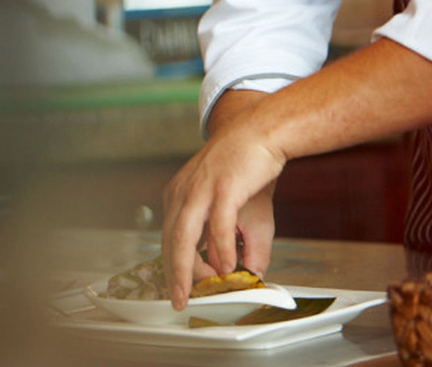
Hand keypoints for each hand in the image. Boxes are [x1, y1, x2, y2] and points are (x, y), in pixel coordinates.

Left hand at [161, 112, 284, 309]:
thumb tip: (251, 275)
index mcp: (180, 194)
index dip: (174, 265)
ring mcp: (201, 188)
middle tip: (179, 299)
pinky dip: (220, 250)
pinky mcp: (222, 186)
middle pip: (170, 240)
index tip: (182, 287)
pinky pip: (216, 226)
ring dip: (190, 269)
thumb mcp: (243, 214)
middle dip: (174, 275)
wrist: (263, 132)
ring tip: (196, 291)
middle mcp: (184, 191)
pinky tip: (227, 267)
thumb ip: (244, 247)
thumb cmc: (249, 169)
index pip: (169, 237)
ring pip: (184, 236)